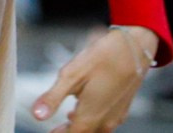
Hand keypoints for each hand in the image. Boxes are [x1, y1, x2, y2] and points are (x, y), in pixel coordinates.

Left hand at [31, 26, 156, 132]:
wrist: (135, 48)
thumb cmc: (103, 58)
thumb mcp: (71, 74)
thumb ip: (53, 98)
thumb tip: (37, 116)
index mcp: (89, 117)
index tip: (49, 131)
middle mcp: (104, 122)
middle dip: (68, 131)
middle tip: (55, 128)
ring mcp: (115, 117)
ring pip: (94, 130)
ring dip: (80, 127)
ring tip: (67, 120)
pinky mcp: (122, 109)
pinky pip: (104, 123)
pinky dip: (92, 120)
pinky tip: (85, 109)